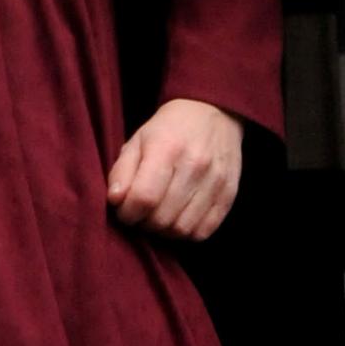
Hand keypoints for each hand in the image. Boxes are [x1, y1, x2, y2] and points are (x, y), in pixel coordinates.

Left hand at [106, 98, 243, 242]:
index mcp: (167, 148)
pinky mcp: (229, 193)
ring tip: (159, 217)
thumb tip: (115, 201)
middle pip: (162, 218)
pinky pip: (204, 231)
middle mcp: (195, 165)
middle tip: (141, 214)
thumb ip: (122, 171)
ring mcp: (216, 181)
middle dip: (144, 224)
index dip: (127, 214)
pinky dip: (187, 232)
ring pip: (183, 229)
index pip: (144, 197)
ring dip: (165, 231)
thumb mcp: (138, 140)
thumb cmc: (168, 129)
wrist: (213, 112)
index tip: (124, 211)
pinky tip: (179, 219)